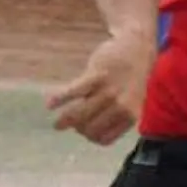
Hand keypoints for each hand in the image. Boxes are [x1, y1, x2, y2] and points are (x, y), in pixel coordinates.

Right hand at [47, 29, 155, 145]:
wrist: (137, 47)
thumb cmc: (130, 78)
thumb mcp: (131, 102)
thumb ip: (115, 117)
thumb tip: (87, 132)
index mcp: (131, 116)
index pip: (104, 139)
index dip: (91, 138)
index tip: (84, 133)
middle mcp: (121, 106)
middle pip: (89, 129)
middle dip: (78, 129)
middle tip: (70, 125)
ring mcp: (109, 91)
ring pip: (80, 114)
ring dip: (65, 121)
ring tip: (57, 124)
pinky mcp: (96, 75)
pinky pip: (72, 92)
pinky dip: (58, 99)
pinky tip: (50, 105)